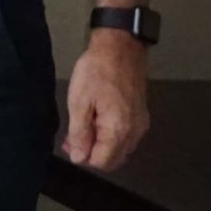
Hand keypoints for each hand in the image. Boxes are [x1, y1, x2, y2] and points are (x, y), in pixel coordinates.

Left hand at [64, 27, 150, 170]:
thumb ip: (79, 133)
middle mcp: (134, 132)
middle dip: (92, 153)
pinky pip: (125, 137)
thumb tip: (78, 157)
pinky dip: (110, 135)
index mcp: (119, 130)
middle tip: (73, 137)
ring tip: (82, 127)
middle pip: (113, 159)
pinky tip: (97, 120)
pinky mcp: (140, 116)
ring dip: (100, 145)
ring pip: (120, 149)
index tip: (69, 143)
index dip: (82, 156)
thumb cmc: (97, 71)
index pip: (101, 162)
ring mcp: (140, 124)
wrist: (120, 48)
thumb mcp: (79, 102)